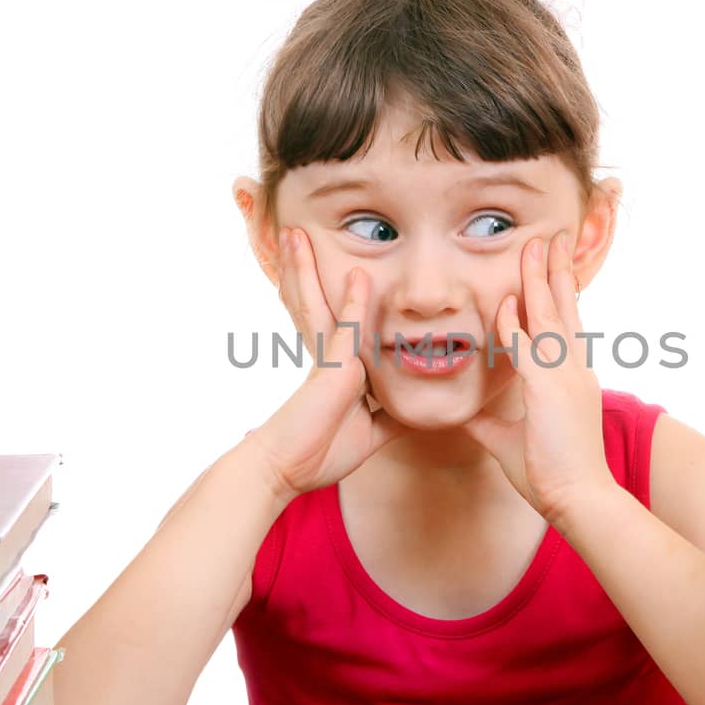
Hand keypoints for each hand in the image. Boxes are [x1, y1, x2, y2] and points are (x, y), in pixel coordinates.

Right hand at [245, 227, 407, 499]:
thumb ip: (391, 418)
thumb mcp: (368, 434)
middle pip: (317, 301)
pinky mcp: (332, 370)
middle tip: (296, 235)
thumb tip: (417, 416)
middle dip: (305, 268)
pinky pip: (347, 329)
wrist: (286, 470)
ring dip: (307, 268)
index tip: (331, 264)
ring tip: (295, 234)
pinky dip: (354, 303)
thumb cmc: (318, 453)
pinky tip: (358, 276)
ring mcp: (329, 359)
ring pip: (319, 303)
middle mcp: (329, 356)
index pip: (334, 319)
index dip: (330, 292)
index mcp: (336, 367)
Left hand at [459, 231, 617, 529]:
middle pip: (564, 308)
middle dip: (555, 272)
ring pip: (550, 316)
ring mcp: (564, 376)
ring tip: (535, 244)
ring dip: (540, 279)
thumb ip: (492, 421)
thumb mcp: (512, 440)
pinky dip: (517, 323)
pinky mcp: (549, 389)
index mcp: (571, 379)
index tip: (548, 270)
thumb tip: (468, 414)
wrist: (581, 498)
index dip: (555, 295)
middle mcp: (573, 370)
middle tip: (551, 238)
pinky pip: (528, 347)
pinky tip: (508, 300)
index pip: (563, 326)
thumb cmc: (553, 474)